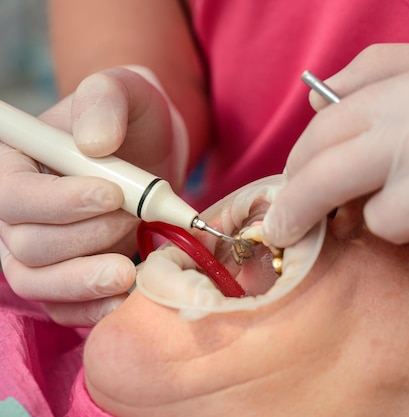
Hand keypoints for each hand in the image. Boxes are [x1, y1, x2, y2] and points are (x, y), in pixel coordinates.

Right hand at [0, 66, 187, 325]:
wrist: (156, 150)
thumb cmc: (134, 118)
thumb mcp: (126, 90)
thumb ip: (106, 102)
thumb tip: (92, 144)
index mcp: (16, 163)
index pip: (11, 195)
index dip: (57, 202)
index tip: (112, 194)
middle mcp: (17, 212)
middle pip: (25, 245)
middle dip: (84, 237)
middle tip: (132, 218)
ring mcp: (39, 249)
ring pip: (36, 282)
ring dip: (84, 281)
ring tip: (130, 270)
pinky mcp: (68, 274)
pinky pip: (62, 307)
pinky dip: (91, 308)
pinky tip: (125, 297)